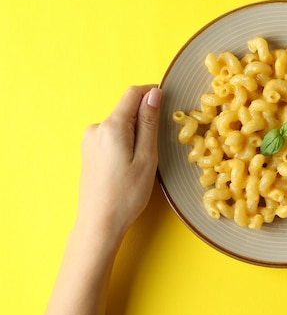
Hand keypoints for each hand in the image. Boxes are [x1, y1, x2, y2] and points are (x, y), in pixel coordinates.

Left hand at [76, 85, 161, 243]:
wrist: (100, 222)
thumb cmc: (127, 193)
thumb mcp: (147, 156)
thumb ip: (149, 122)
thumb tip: (154, 94)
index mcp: (111, 126)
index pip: (133, 94)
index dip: (152, 93)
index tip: (169, 102)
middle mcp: (96, 128)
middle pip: (127, 110)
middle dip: (145, 120)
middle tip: (158, 147)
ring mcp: (90, 140)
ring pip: (121, 125)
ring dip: (136, 134)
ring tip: (143, 161)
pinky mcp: (89, 151)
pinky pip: (113, 137)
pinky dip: (126, 143)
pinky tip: (130, 165)